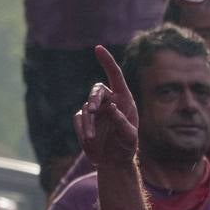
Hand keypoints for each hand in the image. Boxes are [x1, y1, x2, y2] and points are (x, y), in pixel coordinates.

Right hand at [74, 45, 138, 166]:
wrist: (114, 161)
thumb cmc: (126, 147)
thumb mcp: (130, 138)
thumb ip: (122, 123)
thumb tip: (111, 107)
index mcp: (124, 99)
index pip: (115, 75)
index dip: (107, 61)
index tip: (98, 48)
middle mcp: (109, 101)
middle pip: (97, 90)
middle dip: (94, 98)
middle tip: (93, 109)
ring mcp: (95, 110)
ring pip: (86, 107)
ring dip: (88, 122)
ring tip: (91, 138)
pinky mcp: (84, 119)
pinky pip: (79, 119)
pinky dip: (82, 129)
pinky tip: (89, 141)